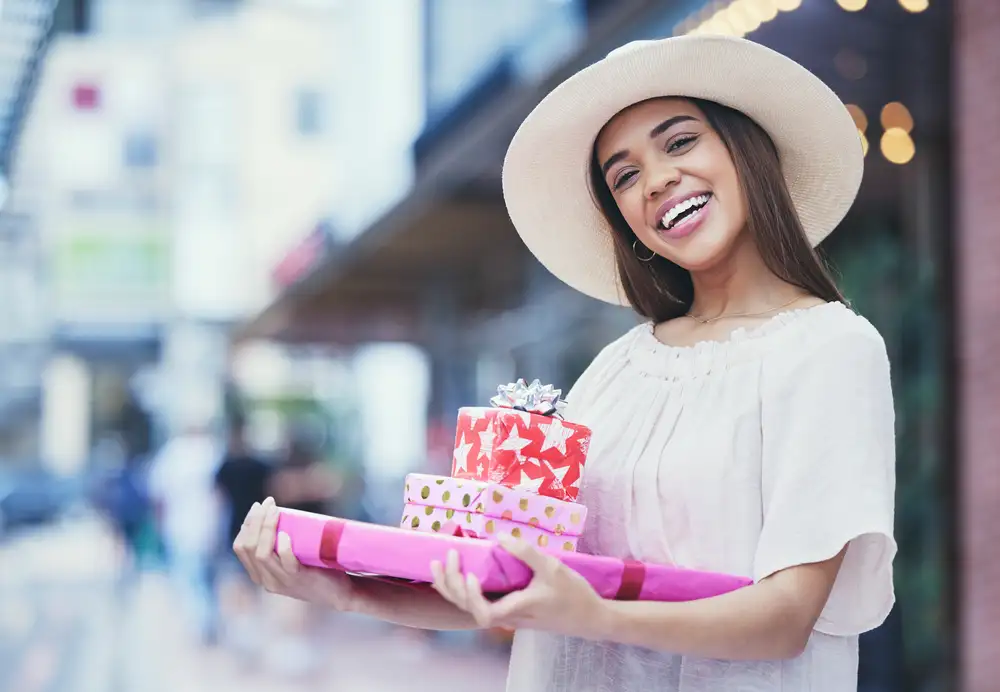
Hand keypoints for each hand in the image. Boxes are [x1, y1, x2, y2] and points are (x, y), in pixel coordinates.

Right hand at [233, 497, 361, 611]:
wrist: (338, 593)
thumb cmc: (314, 568)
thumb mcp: (289, 560)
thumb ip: (279, 545)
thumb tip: (274, 514)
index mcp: (259, 574)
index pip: (240, 547)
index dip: (247, 524)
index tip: (258, 507)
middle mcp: (265, 580)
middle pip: (248, 547)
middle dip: (255, 521)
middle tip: (267, 503)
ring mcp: (281, 581)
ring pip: (262, 554)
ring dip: (267, 527)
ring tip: (275, 510)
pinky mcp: (299, 579)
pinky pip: (286, 563)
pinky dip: (283, 547)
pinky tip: (285, 534)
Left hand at [430, 534, 606, 637]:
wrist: (589, 617)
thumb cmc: (573, 593)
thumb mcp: (553, 567)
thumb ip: (526, 552)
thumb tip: (500, 536)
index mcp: (519, 608)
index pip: (484, 613)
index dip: (471, 597)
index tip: (470, 574)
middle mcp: (509, 617)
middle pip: (470, 610)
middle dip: (452, 585)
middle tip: (447, 556)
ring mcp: (508, 616)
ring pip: (471, 609)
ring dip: (452, 589)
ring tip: (439, 565)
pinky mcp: (510, 611)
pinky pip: (480, 604)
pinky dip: (463, 591)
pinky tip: (457, 575)